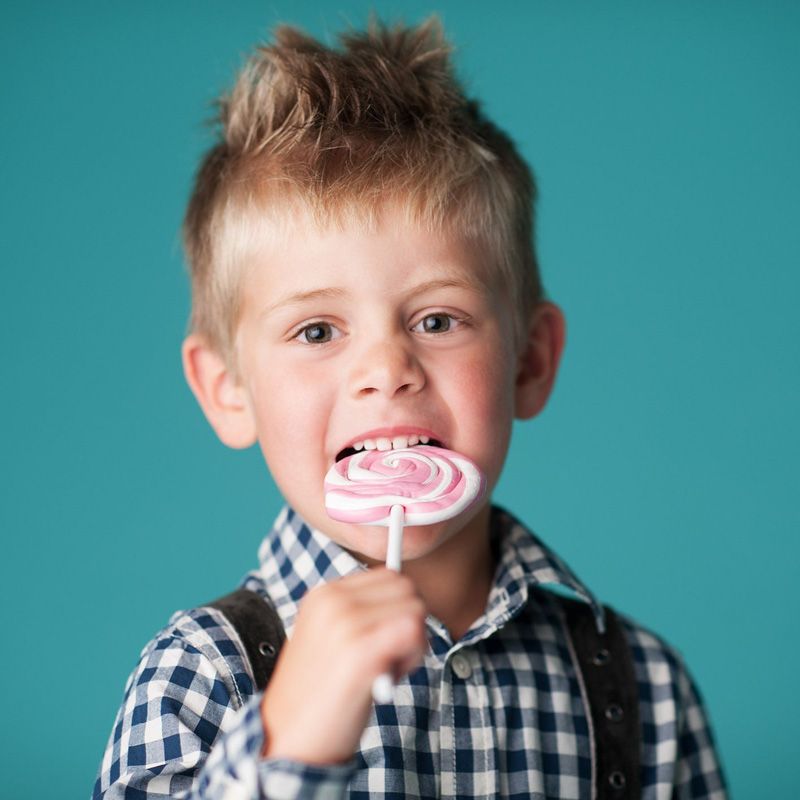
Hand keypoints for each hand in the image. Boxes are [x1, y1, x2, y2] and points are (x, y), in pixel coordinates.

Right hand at [259, 568, 427, 763]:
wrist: (286, 743)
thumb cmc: (317, 698)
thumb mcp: (331, 639)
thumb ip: (362, 614)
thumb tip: (409, 601)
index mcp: (323, 594)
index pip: (389, 576)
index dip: (397, 609)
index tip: (381, 641)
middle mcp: (333, 600)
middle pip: (407, 587)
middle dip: (409, 621)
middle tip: (387, 658)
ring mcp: (345, 622)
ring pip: (415, 609)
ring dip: (413, 643)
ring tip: (382, 671)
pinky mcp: (359, 651)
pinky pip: (414, 632)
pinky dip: (412, 658)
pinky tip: (386, 679)